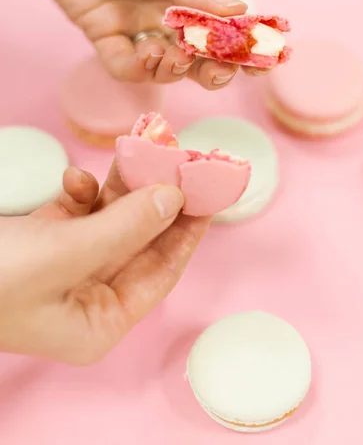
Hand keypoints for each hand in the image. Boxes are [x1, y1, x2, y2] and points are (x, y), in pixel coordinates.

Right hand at [0, 164, 209, 364]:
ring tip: (137, 151)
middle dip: (154, 200)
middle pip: (138, 241)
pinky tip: (74, 177)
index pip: (161, 272)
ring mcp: (64, 266)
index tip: (210, 195)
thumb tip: (175, 198)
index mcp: (99, 321)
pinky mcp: (42, 240)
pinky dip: (80, 192)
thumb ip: (125, 227)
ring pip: (109, 220)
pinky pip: (76, 212)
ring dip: (120, 186)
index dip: (188, 232)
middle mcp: (87, 296)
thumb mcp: (64, 254)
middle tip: (178, 161)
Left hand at [20, 0, 258, 89]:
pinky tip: (142, 54)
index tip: (258, 65)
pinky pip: (123, 65)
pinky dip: (136, 68)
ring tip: (168, 54)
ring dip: (173, 70)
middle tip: (216, 71)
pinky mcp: (104, 33)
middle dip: (212, 71)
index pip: (226, 28)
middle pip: (199, 58)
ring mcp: (137, 25)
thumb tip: (238, 13)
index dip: (244, 51)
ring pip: (164, 67)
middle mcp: (170, 13)